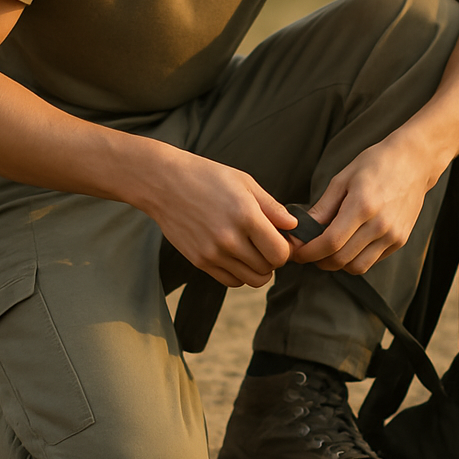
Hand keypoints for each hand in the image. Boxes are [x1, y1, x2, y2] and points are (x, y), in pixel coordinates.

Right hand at [143, 151, 296, 288]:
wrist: (164, 183)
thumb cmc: (207, 176)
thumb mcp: (244, 182)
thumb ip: (272, 207)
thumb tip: (294, 226)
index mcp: (246, 216)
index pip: (280, 253)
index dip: (285, 249)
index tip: (280, 239)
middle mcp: (230, 240)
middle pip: (268, 270)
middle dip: (272, 259)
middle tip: (265, 242)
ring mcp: (213, 254)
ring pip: (251, 280)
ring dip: (257, 268)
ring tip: (251, 249)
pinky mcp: (199, 262)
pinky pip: (230, 281)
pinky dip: (239, 273)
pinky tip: (235, 254)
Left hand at [291, 132, 445, 274]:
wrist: (414, 162)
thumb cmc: (376, 164)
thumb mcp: (343, 179)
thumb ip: (323, 208)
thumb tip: (302, 228)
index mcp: (362, 206)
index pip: (331, 242)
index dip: (310, 252)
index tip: (297, 252)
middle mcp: (380, 225)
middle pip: (342, 259)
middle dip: (319, 260)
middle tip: (308, 252)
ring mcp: (392, 235)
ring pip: (357, 267)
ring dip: (337, 264)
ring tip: (328, 250)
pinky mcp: (400, 240)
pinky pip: (372, 261)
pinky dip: (355, 259)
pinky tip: (349, 244)